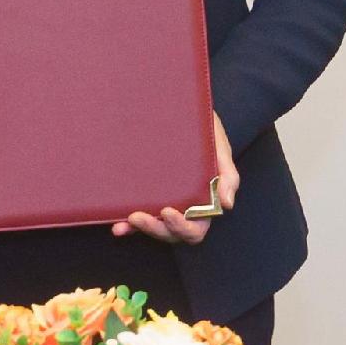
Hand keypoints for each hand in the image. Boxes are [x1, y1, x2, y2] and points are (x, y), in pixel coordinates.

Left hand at [115, 114, 240, 245]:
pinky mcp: (149, 196)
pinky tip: (117, 226)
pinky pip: (139, 217)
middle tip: (138, 216)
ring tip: (126, 221)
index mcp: (204, 203)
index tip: (168, 212)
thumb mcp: (220, 150)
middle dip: (156, 229)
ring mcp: (165, 202)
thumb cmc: (207, 133)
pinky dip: (128, 226)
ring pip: (154, 228)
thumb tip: (227, 204)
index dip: (182, 227)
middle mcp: (184, 207)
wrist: (185, 112)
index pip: (195, 228)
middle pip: (172, 232)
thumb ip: (228, 176)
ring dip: (140, 229)